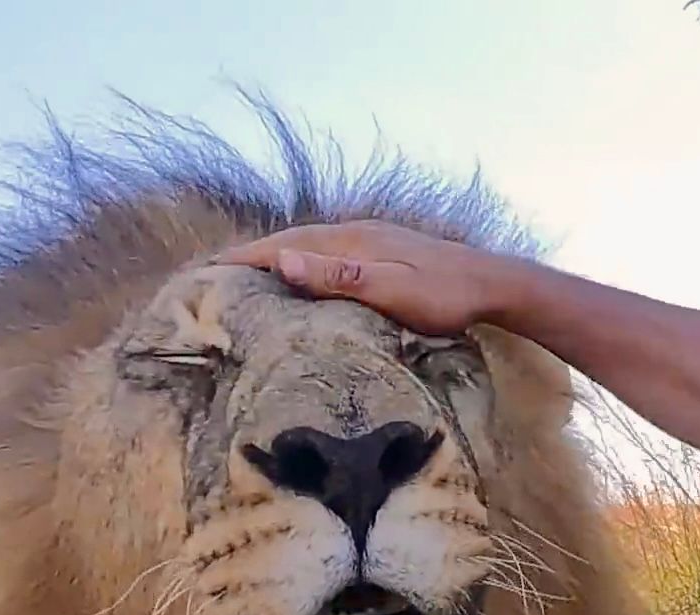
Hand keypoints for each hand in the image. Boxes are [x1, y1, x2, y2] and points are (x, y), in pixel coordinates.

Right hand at [212, 220, 521, 335]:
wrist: (494, 285)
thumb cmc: (446, 296)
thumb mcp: (391, 291)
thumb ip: (338, 277)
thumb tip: (281, 260)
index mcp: (351, 242)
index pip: (283, 247)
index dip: (243, 259)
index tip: (204, 272)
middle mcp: (356, 234)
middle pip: (291, 241)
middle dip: (250, 256)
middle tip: (211, 275)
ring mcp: (371, 241)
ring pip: (310, 246)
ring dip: (276, 257)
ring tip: (246, 277)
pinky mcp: (384, 252)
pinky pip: (329, 254)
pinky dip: (304, 262)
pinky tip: (304, 277)